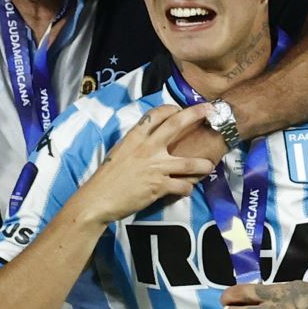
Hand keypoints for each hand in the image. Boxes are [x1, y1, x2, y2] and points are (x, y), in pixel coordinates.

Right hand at [75, 104, 216, 224]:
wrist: (98, 199)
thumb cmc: (106, 177)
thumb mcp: (120, 152)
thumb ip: (136, 144)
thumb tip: (150, 142)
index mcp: (134, 137)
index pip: (156, 114)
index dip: (171, 109)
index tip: (180, 110)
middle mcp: (147, 148)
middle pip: (176, 124)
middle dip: (196, 114)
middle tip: (209, 110)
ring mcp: (155, 167)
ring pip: (190, 163)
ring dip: (203, 164)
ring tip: (209, 166)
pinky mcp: (159, 186)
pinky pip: (183, 186)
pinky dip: (186, 188)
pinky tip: (185, 189)